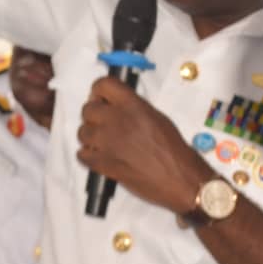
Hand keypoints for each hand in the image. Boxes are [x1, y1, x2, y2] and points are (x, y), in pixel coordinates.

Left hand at [76, 77, 213, 213]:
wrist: (180, 179)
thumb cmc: (174, 149)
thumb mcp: (156, 117)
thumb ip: (133, 108)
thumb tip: (116, 106)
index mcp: (131, 105)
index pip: (102, 84)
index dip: (99, 91)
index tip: (102, 99)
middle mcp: (115, 119)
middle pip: (87, 109)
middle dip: (94, 116)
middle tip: (104, 124)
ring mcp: (106, 141)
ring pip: (82, 132)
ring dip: (91, 137)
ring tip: (105, 144)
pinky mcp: (102, 162)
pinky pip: (82, 154)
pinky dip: (89, 156)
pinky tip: (101, 157)